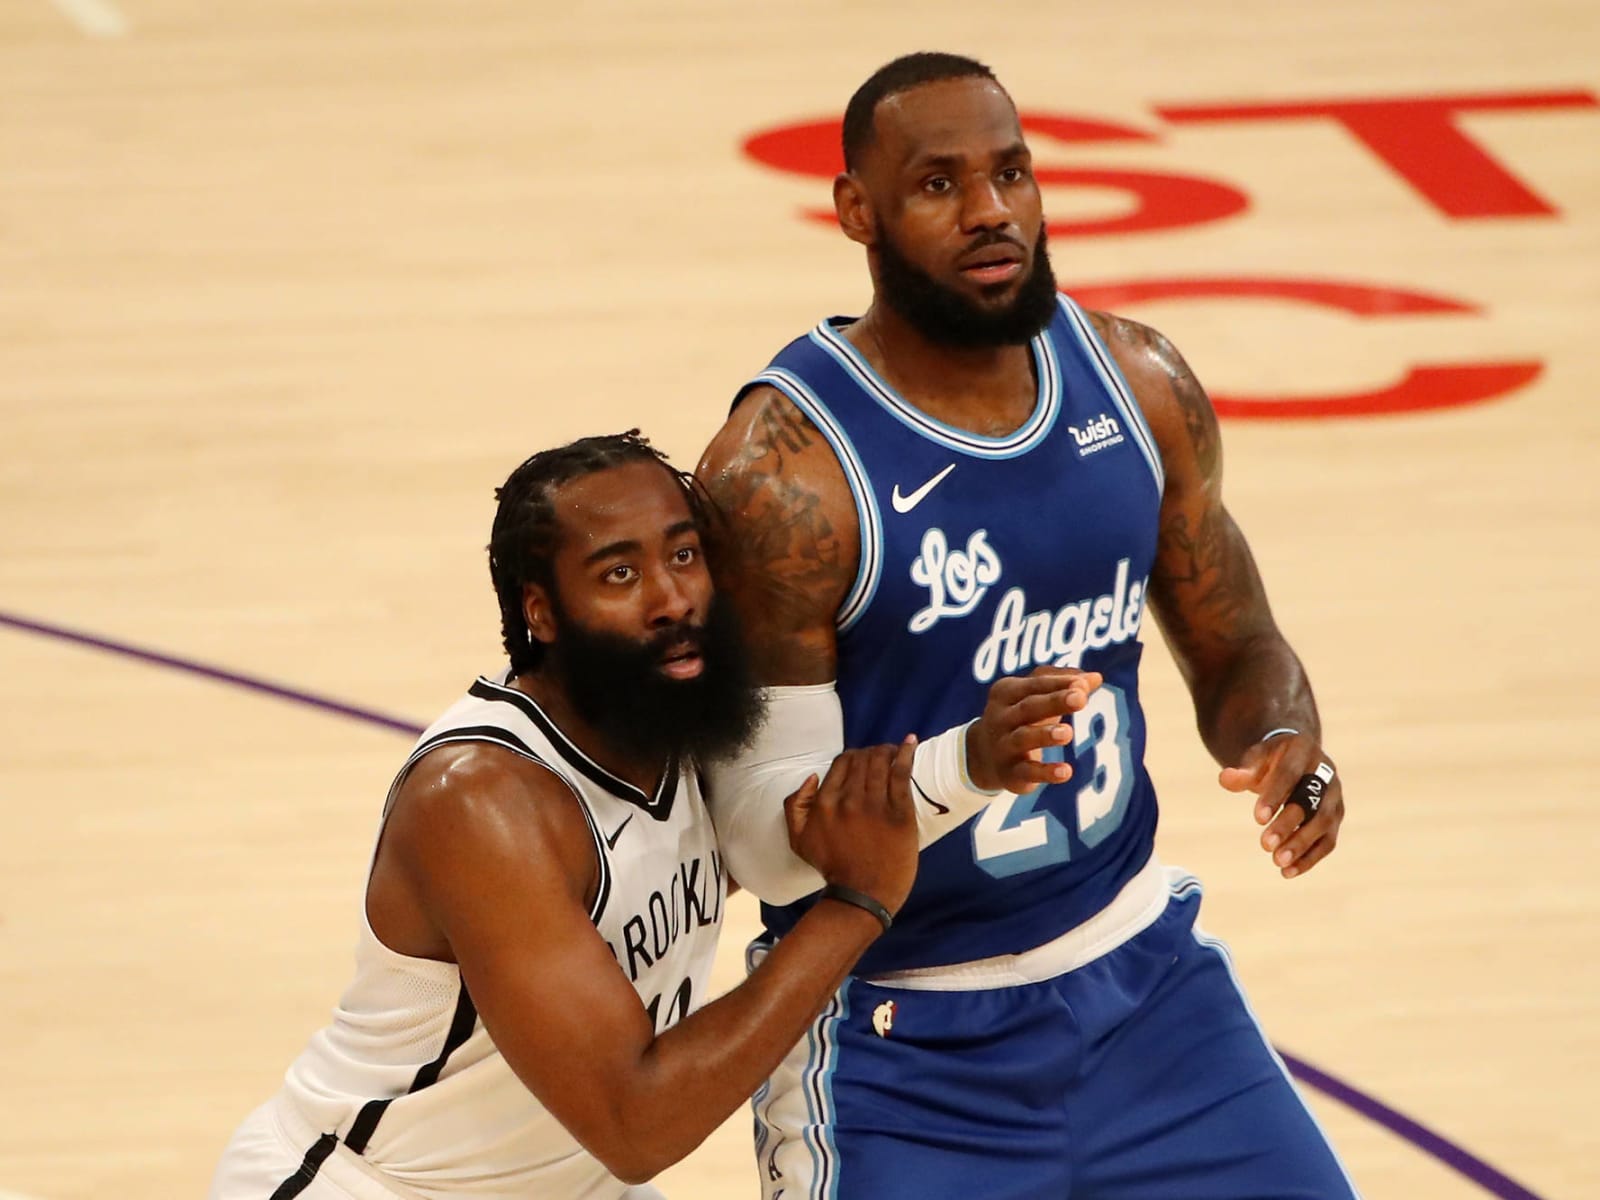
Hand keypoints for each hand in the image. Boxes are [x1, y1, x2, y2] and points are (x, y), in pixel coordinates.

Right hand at [783, 738, 917, 914]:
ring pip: (881, 762)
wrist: (863, 895)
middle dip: (871, 752)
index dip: (853, 756)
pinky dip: (906, 754)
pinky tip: (910, 741)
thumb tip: (812, 777)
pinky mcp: (899, 812)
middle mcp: (848, 799)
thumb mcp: (799, 840)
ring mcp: (875, 805)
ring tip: (893, 750)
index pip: (841, 763)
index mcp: (825, 802)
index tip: (861, 760)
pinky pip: (902, 774)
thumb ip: (795, 805)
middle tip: (879, 755)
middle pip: (862, 759)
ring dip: (887, 750)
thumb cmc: (832, 867)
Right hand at [964, 667, 1102, 792]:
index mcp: (1006, 692)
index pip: (1035, 684)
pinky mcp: (1010, 773)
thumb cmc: (1020, 717)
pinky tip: (1066, 772)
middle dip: (1054, 702)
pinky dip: (1046, 772)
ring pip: (1023, 738)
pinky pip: (1028, 772)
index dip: (1059, 684)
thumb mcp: (1036, 696)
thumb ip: (1064, 684)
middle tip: (1080, 698)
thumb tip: (1096, 678)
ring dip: (1045, 735)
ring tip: (1068, 733)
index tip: (1083, 684)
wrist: (983, 756)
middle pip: (1029, 707)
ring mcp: (1003, 746)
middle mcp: (1001, 718)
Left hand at [1220, 733, 1344, 878]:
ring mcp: (1334, 796)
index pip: (1290, 774)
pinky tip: (1289, 872)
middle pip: (1310, 801)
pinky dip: (1310, 858)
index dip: (1275, 796)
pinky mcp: (1336, 817)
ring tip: (1277, 862)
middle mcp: (1325, 772)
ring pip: (1323, 823)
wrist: (1296, 760)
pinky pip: (1328, 841)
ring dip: (1301, 845)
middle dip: (1288, 824)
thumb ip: (1242, 771)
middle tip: (1265, 845)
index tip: (1258, 819)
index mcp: (1303, 750)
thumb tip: (1225, 778)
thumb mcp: (1256, 759)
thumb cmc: (1271, 761)